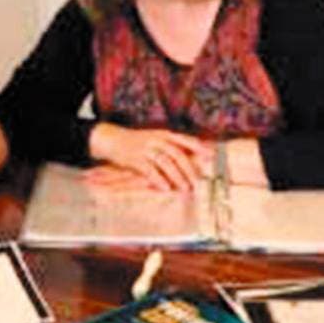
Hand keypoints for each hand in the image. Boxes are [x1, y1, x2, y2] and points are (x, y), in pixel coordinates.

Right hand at [89, 123, 212, 190]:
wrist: (112, 139)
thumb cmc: (137, 141)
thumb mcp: (155, 137)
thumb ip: (171, 145)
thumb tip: (192, 154)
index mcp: (163, 134)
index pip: (184, 140)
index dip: (198, 148)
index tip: (210, 156)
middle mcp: (156, 140)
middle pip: (177, 154)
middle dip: (189, 169)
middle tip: (197, 182)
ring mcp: (145, 149)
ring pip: (165, 163)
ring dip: (177, 177)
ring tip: (185, 188)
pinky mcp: (135, 159)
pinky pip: (150, 170)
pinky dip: (159, 179)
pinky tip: (166, 188)